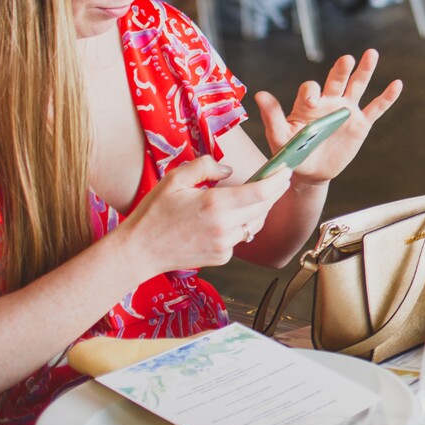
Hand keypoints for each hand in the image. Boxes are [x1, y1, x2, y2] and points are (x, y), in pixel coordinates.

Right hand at [120, 156, 290, 274]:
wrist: (138, 252)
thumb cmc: (153, 213)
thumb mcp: (174, 179)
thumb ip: (205, 166)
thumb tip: (229, 170)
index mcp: (214, 205)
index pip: (260, 192)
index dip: (277, 181)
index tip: (286, 171)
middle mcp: (224, 227)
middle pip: (263, 208)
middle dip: (274, 192)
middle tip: (278, 179)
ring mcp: (224, 246)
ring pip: (254, 224)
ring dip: (259, 209)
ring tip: (255, 196)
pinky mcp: (222, 258)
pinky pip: (240, 238)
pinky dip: (240, 225)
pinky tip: (227, 218)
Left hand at [255, 51, 402, 187]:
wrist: (311, 172)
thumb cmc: (292, 153)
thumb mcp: (280, 137)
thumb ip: (272, 117)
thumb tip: (260, 94)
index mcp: (308, 104)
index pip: (311, 90)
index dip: (312, 93)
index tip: (313, 100)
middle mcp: (329, 102)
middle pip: (336, 80)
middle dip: (341, 70)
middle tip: (346, 59)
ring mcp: (346, 111)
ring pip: (357, 86)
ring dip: (365, 70)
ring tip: (371, 54)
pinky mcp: (361, 124)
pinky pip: (376, 108)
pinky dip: (387, 97)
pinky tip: (397, 84)